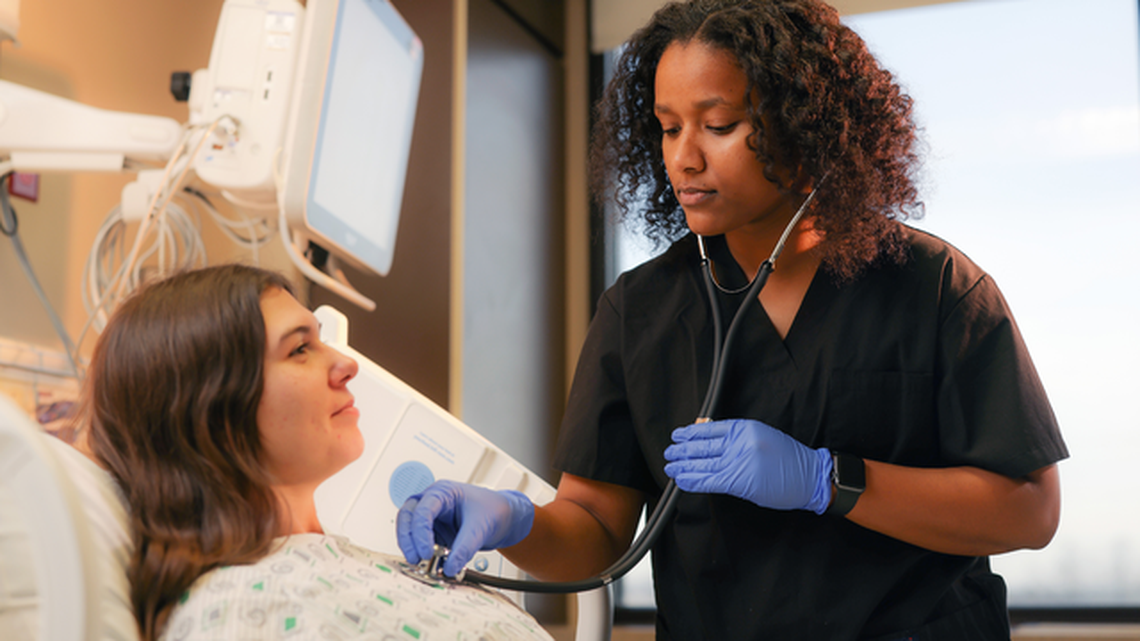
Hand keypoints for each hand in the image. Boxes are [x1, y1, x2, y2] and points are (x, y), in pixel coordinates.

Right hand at [396, 480, 534, 576]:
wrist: (505, 518)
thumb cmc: (493, 509)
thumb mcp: (480, 527)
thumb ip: (464, 548)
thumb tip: (449, 567)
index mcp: (443, 492)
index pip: (422, 509)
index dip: (420, 531)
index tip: (426, 552)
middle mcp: (433, 503)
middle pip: (408, 517)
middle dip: (408, 538)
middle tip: (414, 558)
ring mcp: (433, 518)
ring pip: (410, 530)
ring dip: (412, 547)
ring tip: (420, 565)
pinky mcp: (435, 533)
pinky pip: (423, 544)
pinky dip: (424, 555)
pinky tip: (432, 566)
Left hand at [663, 419, 832, 513]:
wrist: (810, 476)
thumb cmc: (788, 458)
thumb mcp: (761, 435)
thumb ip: (735, 434)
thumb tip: (705, 429)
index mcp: (745, 428)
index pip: (709, 429)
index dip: (690, 433)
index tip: (678, 435)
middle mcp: (740, 442)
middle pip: (703, 446)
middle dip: (682, 450)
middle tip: (669, 452)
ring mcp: (739, 461)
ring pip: (703, 463)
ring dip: (683, 466)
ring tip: (671, 467)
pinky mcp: (740, 481)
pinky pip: (709, 481)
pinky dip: (693, 481)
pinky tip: (682, 481)